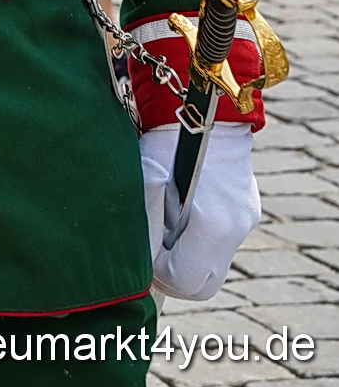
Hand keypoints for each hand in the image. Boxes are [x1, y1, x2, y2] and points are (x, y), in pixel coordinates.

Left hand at [140, 123, 259, 300]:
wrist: (203, 102)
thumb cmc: (167, 138)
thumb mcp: (147, 180)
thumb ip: (144, 226)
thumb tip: (139, 261)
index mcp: (212, 224)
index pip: (185, 281)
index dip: (158, 272)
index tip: (143, 251)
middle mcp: (236, 228)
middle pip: (204, 284)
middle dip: (175, 274)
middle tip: (152, 250)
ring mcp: (246, 219)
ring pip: (214, 264)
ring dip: (187, 255)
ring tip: (165, 225)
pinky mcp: (248, 208)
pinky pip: (222, 240)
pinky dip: (200, 237)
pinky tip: (182, 210)